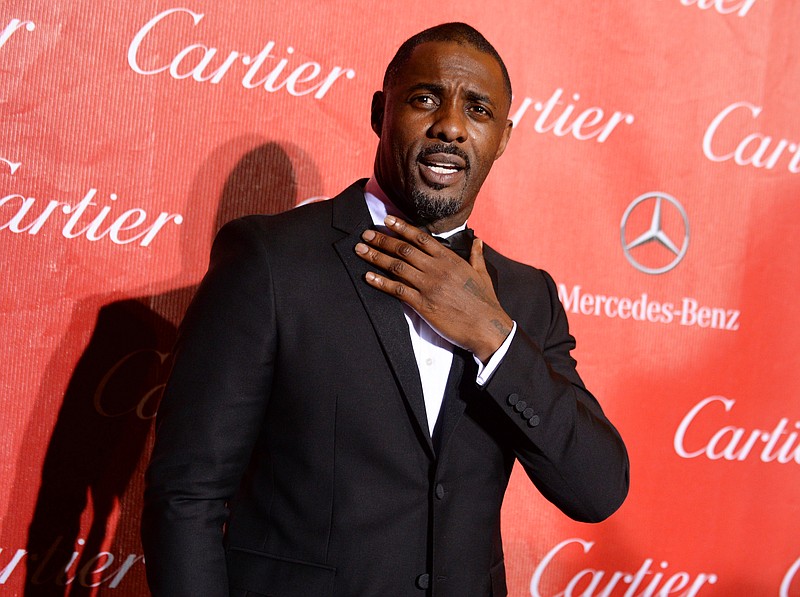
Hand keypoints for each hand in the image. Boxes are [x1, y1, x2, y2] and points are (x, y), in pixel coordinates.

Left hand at [354, 215, 512, 362]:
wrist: (486, 327)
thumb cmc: (485, 302)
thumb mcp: (482, 274)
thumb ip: (476, 255)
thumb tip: (477, 241)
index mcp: (450, 259)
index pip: (421, 238)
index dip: (402, 227)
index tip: (387, 220)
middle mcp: (437, 269)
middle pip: (404, 249)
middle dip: (382, 239)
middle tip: (366, 234)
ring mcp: (429, 286)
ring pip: (397, 266)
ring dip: (376, 257)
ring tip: (360, 250)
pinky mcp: (423, 304)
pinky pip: (397, 290)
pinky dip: (380, 282)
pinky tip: (368, 277)